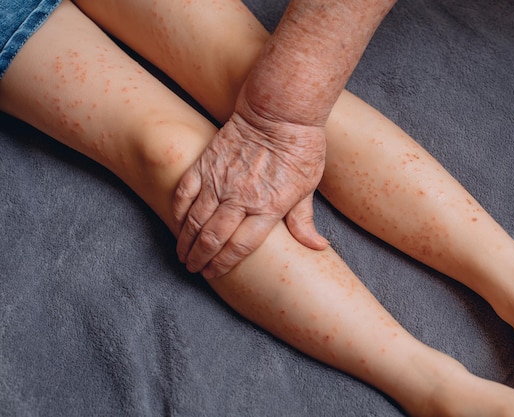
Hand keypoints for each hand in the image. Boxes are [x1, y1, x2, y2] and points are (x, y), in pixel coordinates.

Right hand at [172, 107, 327, 279]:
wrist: (279, 112)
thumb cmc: (300, 149)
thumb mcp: (307, 188)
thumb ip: (304, 221)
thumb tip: (318, 247)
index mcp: (268, 208)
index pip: (240, 247)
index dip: (224, 264)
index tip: (214, 273)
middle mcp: (241, 199)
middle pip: (213, 238)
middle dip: (201, 258)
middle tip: (194, 269)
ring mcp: (220, 181)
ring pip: (195, 219)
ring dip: (186, 241)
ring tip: (182, 255)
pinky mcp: (206, 163)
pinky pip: (185, 192)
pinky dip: (178, 211)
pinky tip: (177, 223)